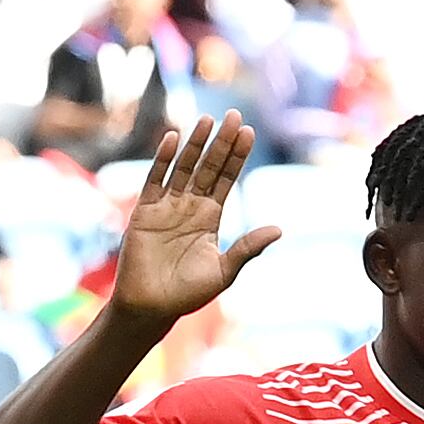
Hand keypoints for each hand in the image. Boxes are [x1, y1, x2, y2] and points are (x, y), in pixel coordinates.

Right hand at [109, 115, 278, 325]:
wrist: (151, 308)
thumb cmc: (187, 295)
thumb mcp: (224, 271)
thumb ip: (248, 248)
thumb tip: (279, 229)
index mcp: (211, 217)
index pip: (226, 179)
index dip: (237, 156)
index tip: (248, 132)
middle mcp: (190, 206)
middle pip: (208, 167)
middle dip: (222, 143)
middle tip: (235, 115)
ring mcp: (167, 206)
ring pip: (183, 168)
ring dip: (195, 145)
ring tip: (208, 121)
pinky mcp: (145, 212)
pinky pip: (155, 180)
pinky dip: (163, 160)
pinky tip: (173, 139)